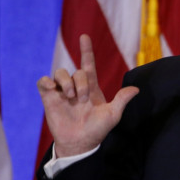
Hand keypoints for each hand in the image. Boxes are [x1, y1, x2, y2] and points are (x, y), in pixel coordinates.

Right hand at [37, 34, 138, 156]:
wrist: (80, 143)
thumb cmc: (97, 130)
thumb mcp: (113, 115)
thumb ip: (122, 100)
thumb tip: (136, 89)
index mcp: (91, 87)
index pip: (88, 64)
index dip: (86, 50)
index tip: (84, 37)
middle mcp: (76, 87)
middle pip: (76, 71)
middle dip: (80, 83)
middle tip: (82, 99)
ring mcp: (62, 92)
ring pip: (60, 73)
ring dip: (66, 82)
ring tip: (71, 96)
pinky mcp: (49, 98)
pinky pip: (43, 82)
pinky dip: (46, 82)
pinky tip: (53, 88)